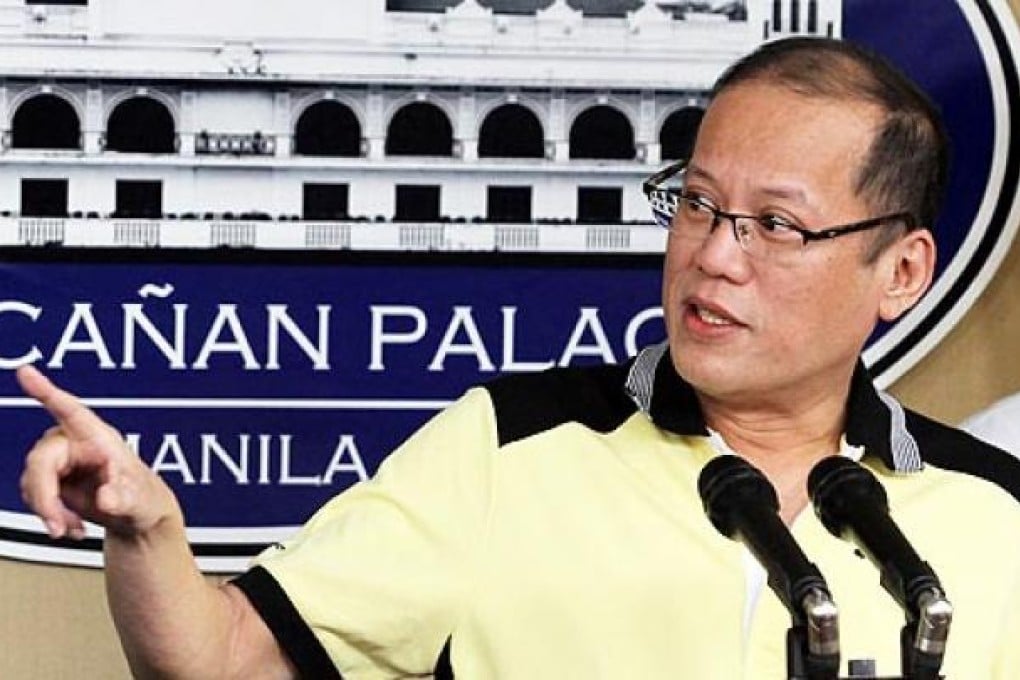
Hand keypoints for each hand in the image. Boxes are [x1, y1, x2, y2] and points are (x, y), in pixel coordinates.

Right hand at [17, 364, 177, 539]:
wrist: (138, 517)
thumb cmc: (145, 499)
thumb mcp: (141, 502)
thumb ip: (123, 498)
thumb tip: (106, 497)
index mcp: (99, 437)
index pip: (71, 410)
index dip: (46, 391)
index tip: (25, 372)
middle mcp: (75, 443)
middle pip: (40, 462)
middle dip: (44, 498)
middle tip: (58, 527)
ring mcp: (60, 460)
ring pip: (32, 482)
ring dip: (48, 511)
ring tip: (73, 528)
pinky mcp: (51, 478)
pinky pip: (34, 495)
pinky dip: (48, 515)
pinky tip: (70, 526)